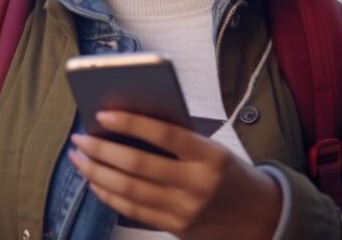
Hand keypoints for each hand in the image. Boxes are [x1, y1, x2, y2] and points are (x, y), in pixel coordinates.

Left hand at [68, 111, 280, 239]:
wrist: (261, 216)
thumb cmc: (229, 173)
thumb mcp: (212, 148)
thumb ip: (176, 140)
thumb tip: (126, 127)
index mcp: (209, 155)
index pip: (164, 134)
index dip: (130, 123)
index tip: (102, 114)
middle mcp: (197, 184)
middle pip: (138, 165)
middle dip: (102, 150)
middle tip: (80, 139)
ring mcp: (186, 210)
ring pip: (129, 190)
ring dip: (97, 173)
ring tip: (79, 159)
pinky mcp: (177, 228)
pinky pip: (133, 211)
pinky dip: (109, 195)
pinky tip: (95, 182)